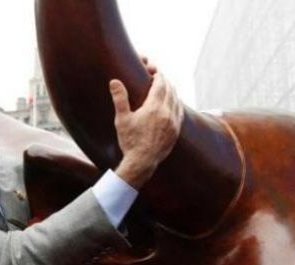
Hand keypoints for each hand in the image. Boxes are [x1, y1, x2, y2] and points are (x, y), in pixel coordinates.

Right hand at [110, 60, 183, 188]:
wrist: (142, 162)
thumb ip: (120, 99)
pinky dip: (176, 103)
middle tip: (158, 77)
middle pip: (170, 89)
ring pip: (177, 99)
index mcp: (154, 108)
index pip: (160, 84)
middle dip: (164, 81)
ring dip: (171, 91)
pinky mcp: (176, 131)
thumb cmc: (130, 141)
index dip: (158, 75)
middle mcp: (167, 113)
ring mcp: (174, 122)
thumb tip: (114, 81)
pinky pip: (180, 111)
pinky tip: (172, 103)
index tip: (154, 71)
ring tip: (165, 87)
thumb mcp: (122, 120)